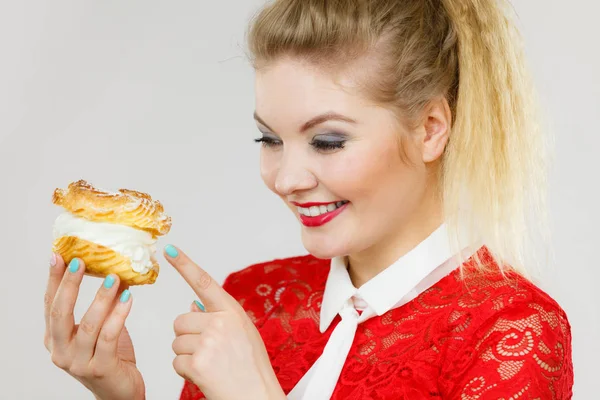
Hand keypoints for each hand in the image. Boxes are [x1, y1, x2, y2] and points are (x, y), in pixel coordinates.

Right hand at [44, 253, 144, 399]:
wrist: (120, 392)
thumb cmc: (110, 356)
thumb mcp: (100, 327)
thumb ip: (102, 305)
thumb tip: (113, 269)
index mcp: (54, 339)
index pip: (50, 304)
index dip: (55, 280)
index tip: (59, 255)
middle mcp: (60, 351)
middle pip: (60, 313)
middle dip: (69, 284)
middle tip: (80, 261)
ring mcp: (78, 362)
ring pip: (88, 325)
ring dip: (101, 298)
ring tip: (114, 277)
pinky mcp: (99, 368)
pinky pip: (109, 336)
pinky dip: (119, 315)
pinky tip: (128, 298)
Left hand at [165, 245, 284, 399]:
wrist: (258, 395)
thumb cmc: (251, 367)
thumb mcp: (242, 334)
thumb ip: (218, 317)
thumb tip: (192, 304)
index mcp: (232, 312)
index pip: (204, 282)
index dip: (185, 265)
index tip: (169, 250)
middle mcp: (221, 322)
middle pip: (180, 320)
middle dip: (187, 336)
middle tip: (208, 352)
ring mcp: (209, 342)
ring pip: (176, 342)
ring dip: (186, 355)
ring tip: (210, 365)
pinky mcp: (199, 362)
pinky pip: (176, 362)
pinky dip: (186, 371)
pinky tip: (205, 375)